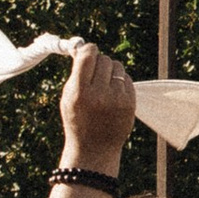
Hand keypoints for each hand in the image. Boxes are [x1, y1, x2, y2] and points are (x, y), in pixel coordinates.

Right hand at [57, 44, 137, 176]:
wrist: (94, 149)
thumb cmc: (78, 120)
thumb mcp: (68, 98)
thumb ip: (76, 74)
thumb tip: (84, 48)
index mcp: (79, 92)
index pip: (88, 56)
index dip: (88, 50)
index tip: (88, 51)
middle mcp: (99, 95)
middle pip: (104, 59)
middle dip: (99, 62)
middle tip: (95, 72)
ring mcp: (117, 99)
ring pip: (117, 67)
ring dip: (111, 71)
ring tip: (104, 85)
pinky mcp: (130, 103)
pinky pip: (126, 78)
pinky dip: (120, 82)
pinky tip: (112, 94)